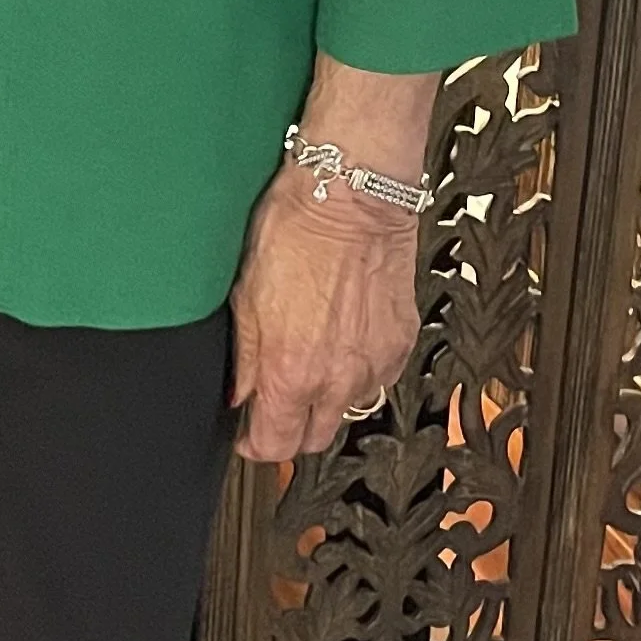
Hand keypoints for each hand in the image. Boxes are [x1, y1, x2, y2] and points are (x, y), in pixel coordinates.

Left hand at [229, 162, 421, 464]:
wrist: (351, 195)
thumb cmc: (295, 231)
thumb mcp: (245, 296)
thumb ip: (245, 358)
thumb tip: (239, 394)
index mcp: (291, 372)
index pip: (274, 445)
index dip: (254, 445)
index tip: (247, 433)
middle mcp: (337, 378)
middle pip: (314, 439)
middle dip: (290, 430)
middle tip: (275, 406)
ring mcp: (375, 363)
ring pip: (348, 411)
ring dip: (325, 402)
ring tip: (309, 369)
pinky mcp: (400, 342)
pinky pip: (378, 379)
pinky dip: (358, 375)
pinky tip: (342, 348)